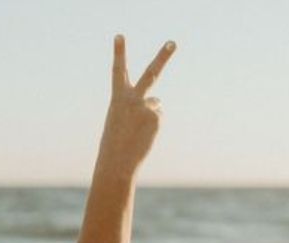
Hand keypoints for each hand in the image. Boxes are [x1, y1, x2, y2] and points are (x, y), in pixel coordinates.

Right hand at [97, 35, 176, 177]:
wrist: (117, 161)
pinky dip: (152, 125)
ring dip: (148, 116)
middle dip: (163, 57)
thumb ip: (136, 106)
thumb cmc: (115, 143)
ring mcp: (146, 106)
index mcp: (117, 99)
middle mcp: (132, 98)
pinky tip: (143, 135)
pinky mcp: (156, 116)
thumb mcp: (120, 120)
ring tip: (136, 131)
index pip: (117, 71)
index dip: (118, 52)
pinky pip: (158, 116)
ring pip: (154, 104)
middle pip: (151, 73)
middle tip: (173, 42)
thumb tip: (158, 102)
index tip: (119, 36)